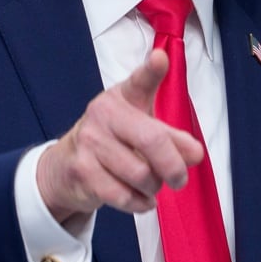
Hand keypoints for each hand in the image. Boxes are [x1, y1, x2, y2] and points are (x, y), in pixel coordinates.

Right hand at [36, 49, 203, 226]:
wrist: (66, 166)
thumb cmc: (113, 142)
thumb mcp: (140, 128)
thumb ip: (172, 137)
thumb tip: (194, 154)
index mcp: (122, 97)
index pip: (139, 81)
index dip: (151, 69)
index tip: (160, 58)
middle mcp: (103, 114)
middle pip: (152, 141)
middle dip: (174, 166)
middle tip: (179, 179)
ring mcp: (90, 142)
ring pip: (141, 174)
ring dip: (154, 187)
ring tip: (152, 185)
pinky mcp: (83, 171)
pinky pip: (124, 196)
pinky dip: (140, 202)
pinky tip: (140, 198)